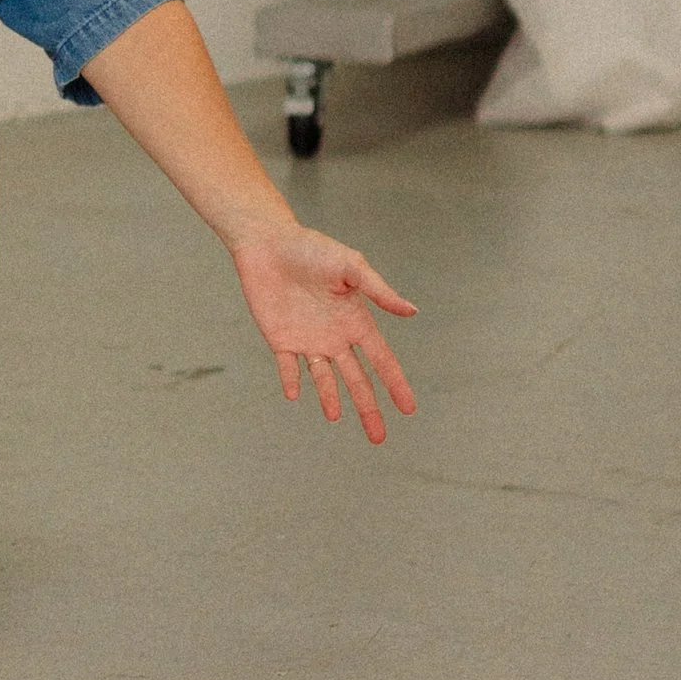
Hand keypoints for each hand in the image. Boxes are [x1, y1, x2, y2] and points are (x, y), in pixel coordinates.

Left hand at [227, 218, 416, 440]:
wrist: (268, 242)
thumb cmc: (312, 248)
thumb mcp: (351, 266)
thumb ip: (379, 291)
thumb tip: (412, 312)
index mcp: (355, 321)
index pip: (381, 360)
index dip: (395, 384)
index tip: (409, 409)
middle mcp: (334, 336)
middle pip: (356, 380)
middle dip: (368, 408)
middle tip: (378, 437)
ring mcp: (307, 339)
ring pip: (323, 379)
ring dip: (329, 398)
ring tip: (334, 418)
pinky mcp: (280, 338)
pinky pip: (287, 366)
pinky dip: (291, 380)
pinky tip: (294, 394)